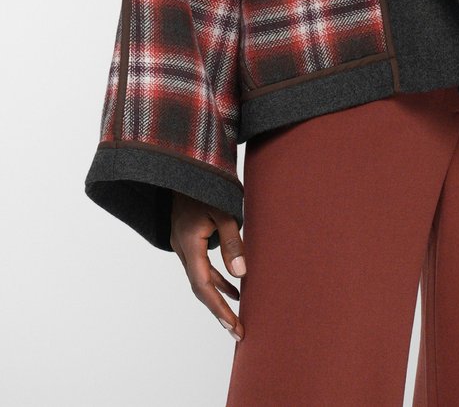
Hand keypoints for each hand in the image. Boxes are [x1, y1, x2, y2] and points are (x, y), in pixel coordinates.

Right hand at [170, 190, 246, 340]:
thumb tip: (242, 274)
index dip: (219, 309)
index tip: (234, 327)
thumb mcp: (224, 210)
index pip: (203, 285)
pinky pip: (203, 266)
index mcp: (189, 243)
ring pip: (201, 277)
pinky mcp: (189, 238)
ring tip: (238, 314)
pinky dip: (217, 278)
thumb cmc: (206, 183)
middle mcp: (182, 247)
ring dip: (219, 296)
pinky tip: (234, 286)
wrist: (185, 162)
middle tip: (238, 330)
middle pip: (200, 287)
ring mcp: (184, 243)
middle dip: (219, 310)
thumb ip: (233, 242)